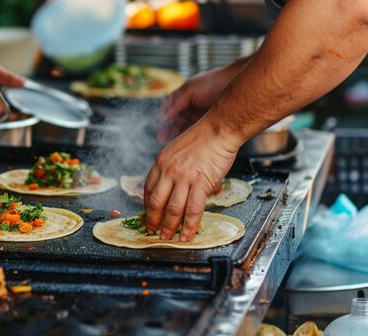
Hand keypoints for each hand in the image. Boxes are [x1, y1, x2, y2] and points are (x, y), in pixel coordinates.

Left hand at [144, 120, 238, 241]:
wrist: (220, 129)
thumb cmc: (204, 138)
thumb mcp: (178, 149)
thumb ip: (172, 166)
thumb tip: (173, 185)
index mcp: (161, 161)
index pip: (148, 188)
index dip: (147, 205)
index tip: (148, 214)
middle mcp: (168, 170)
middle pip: (156, 201)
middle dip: (152, 220)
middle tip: (152, 231)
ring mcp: (183, 177)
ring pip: (172, 209)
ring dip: (168, 227)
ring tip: (167, 238)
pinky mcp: (200, 183)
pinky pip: (192, 210)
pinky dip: (188, 226)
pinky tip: (186, 235)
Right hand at [158, 62, 247, 142]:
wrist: (235, 84)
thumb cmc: (213, 82)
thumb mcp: (189, 90)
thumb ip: (175, 102)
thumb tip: (163, 116)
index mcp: (183, 100)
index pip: (169, 114)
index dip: (164, 124)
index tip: (160, 132)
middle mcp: (190, 109)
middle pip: (176, 124)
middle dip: (169, 132)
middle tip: (163, 141)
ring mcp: (200, 117)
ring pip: (185, 129)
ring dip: (178, 137)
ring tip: (173, 144)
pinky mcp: (210, 124)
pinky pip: (197, 133)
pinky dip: (190, 138)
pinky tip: (186, 143)